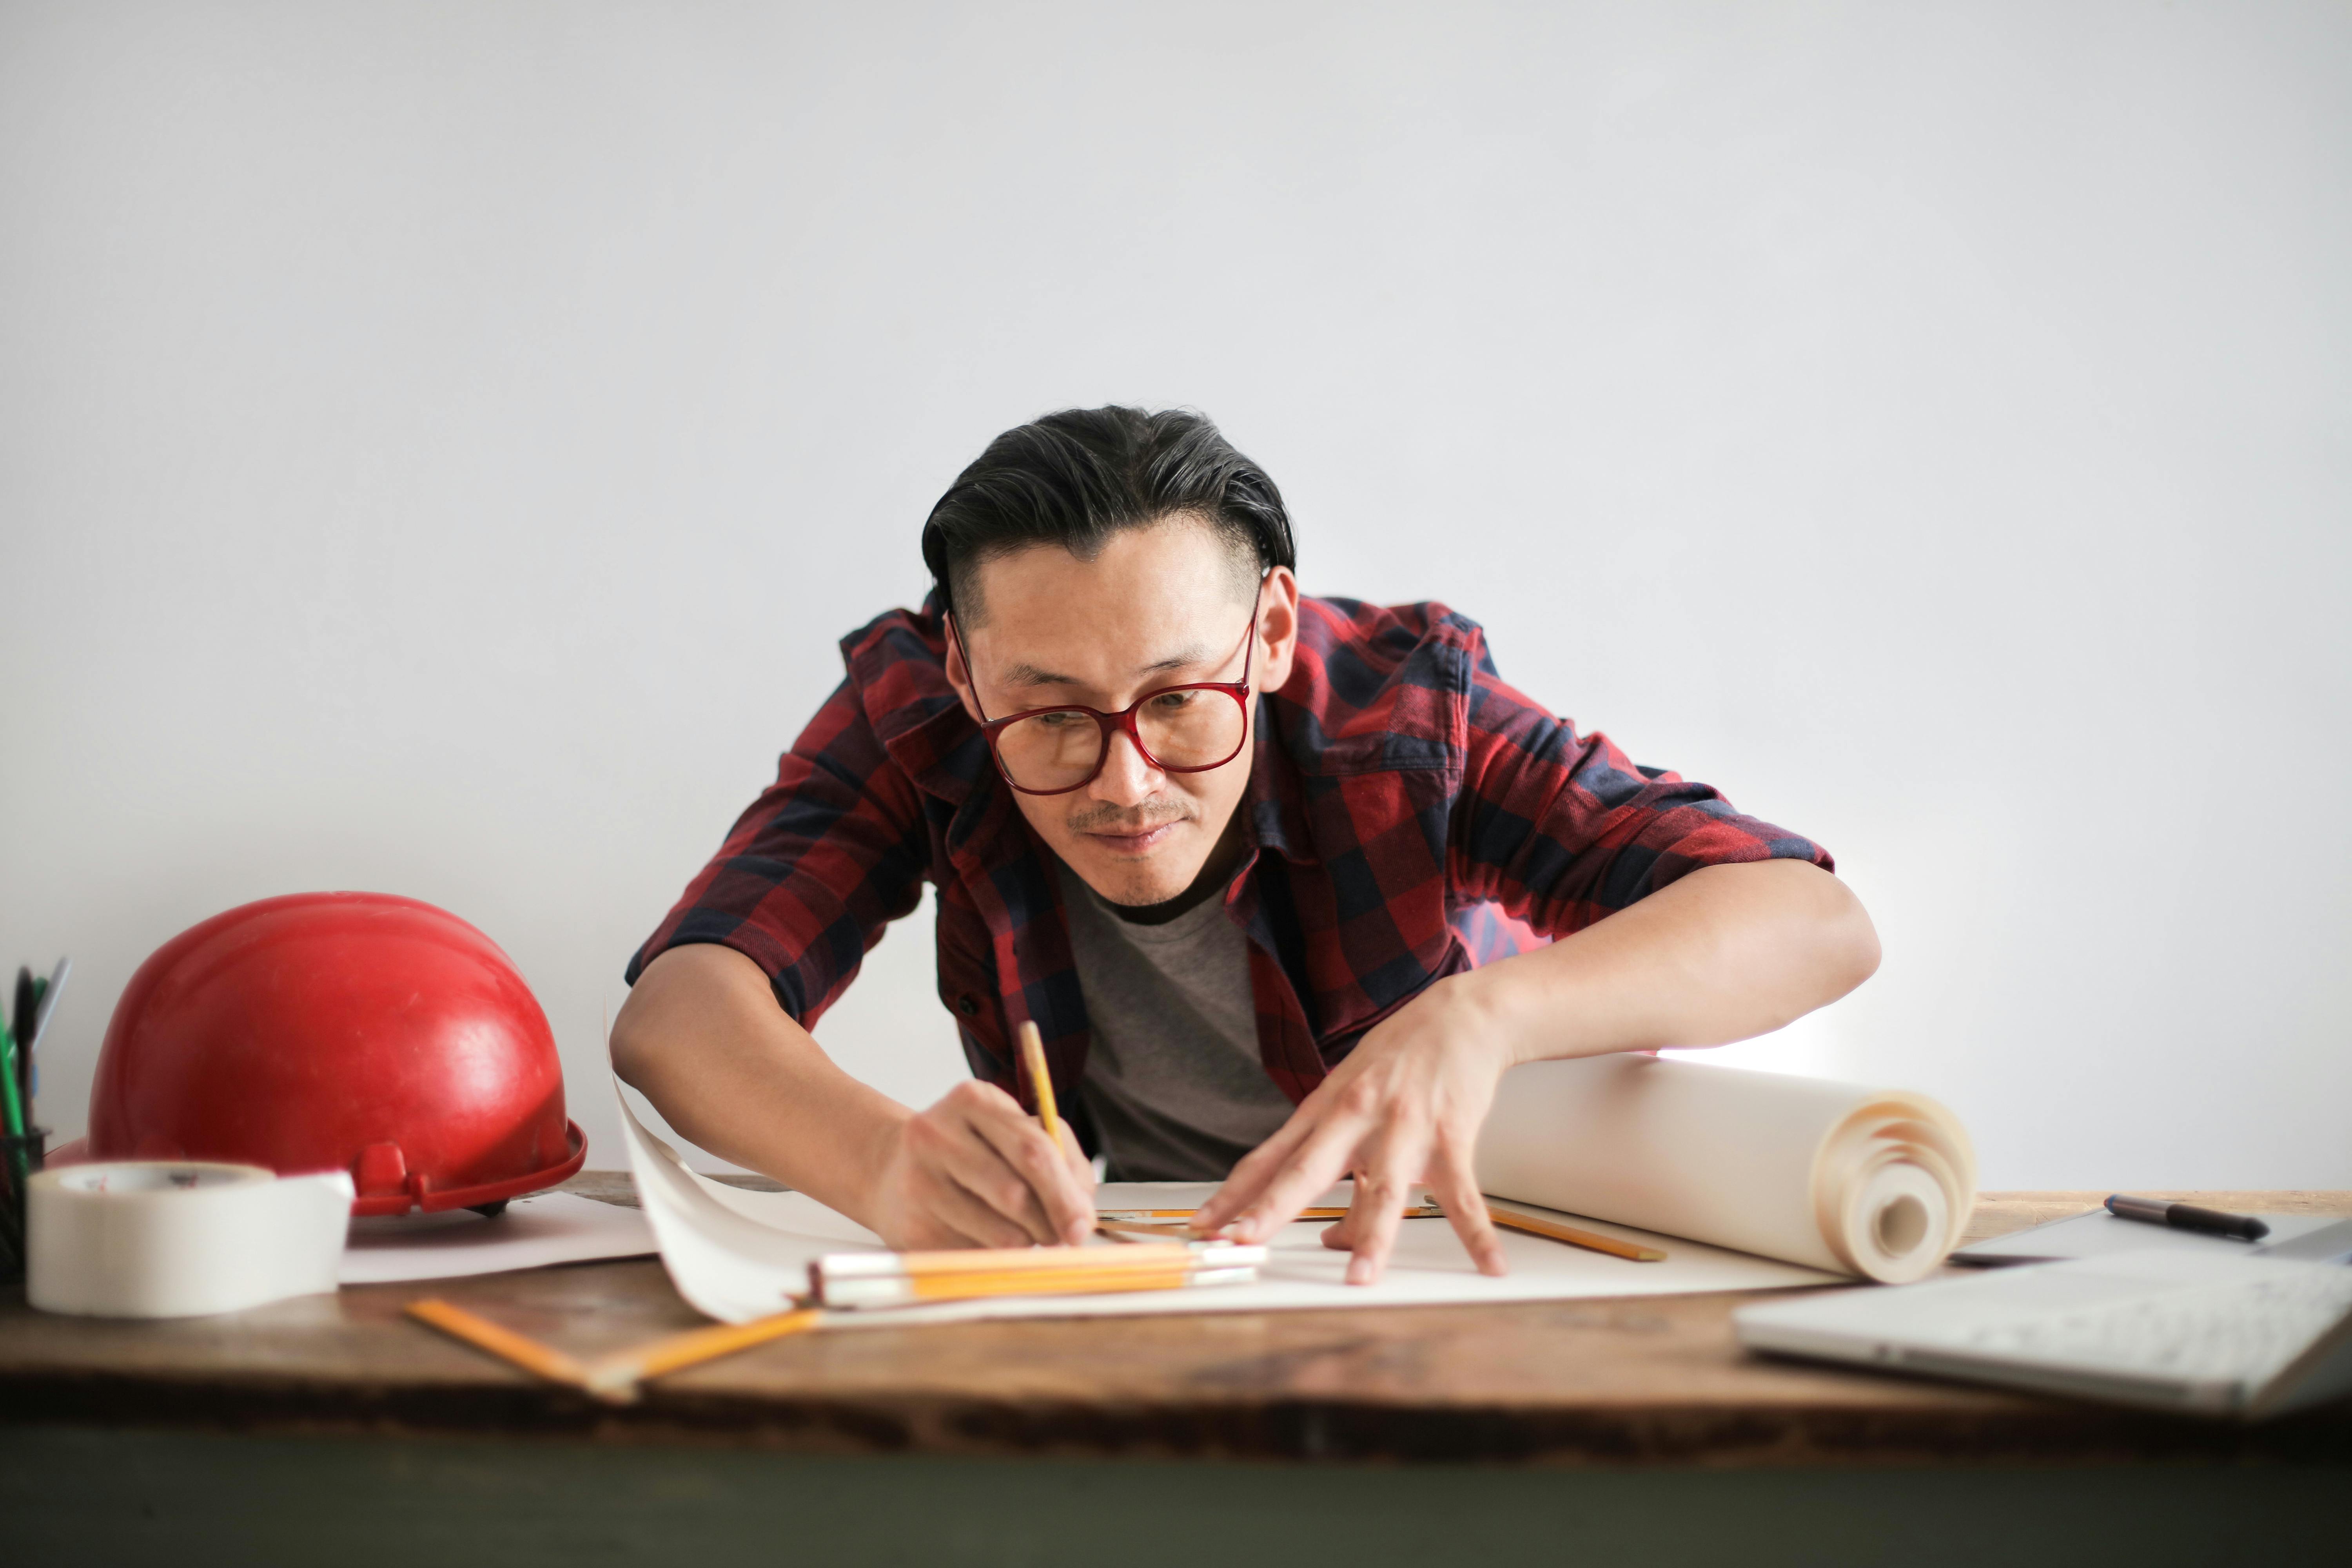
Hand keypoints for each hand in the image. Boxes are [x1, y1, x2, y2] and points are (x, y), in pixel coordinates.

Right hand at [866, 1080, 1095, 1249]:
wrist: (889, 1168)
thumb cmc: (968, 1151)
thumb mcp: (1009, 1131)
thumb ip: (1058, 1157)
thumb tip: (1084, 1213)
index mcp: (972, 1100)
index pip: (1033, 1147)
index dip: (1066, 1192)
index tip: (1084, 1224)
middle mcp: (938, 1134)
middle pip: (1015, 1192)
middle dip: (1052, 1222)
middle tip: (1066, 1238)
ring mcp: (919, 1181)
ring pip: (1000, 1232)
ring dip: (1027, 1243)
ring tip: (1027, 1234)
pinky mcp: (911, 1225)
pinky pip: (976, 1254)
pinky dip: (994, 1255)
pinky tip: (986, 1238)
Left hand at [1192, 974, 1511, 1284]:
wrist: (1461, 1016)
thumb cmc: (1401, 1060)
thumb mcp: (1355, 1101)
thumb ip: (1339, 1170)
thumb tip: (1332, 1237)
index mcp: (1326, 1109)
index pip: (1269, 1158)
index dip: (1234, 1194)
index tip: (1204, 1225)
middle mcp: (1357, 1117)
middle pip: (1308, 1169)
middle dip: (1273, 1207)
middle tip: (1244, 1240)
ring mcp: (1404, 1126)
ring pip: (1384, 1191)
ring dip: (1372, 1239)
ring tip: (1359, 1279)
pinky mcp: (1451, 1135)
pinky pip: (1463, 1195)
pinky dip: (1477, 1233)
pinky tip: (1489, 1264)